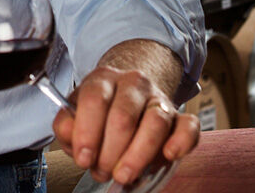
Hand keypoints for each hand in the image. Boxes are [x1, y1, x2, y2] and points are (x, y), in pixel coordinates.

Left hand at [53, 63, 199, 186]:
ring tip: (124, 175)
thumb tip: (69, 136)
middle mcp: (133, 83)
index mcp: (103, 78)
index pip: (95, 98)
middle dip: (110, 152)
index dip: (87, 131)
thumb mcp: (75, 111)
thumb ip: (66, 124)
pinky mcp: (180, 117)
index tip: (83, 158)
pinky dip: (181, 142)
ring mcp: (158, 98)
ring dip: (138, 155)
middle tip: (102, 171)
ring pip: (156, 122)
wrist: (128, 91)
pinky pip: (188, 126)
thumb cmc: (99, 110)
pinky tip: (169, 155)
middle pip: (123, 116)